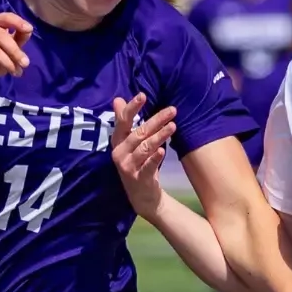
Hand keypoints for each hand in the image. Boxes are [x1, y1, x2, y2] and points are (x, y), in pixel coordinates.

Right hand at [0, 12, 32, 96]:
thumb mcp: (9, 49)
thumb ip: (18, 38)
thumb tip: (29, 30)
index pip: (4, 17)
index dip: (17, 22)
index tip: (29, 29)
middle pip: (0, 35)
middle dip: (15, 50)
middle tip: (25, 64)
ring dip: (7, 62)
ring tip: (15, 72)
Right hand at [111, 94, 177, 216]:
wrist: (142, 196)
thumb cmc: (137, 164)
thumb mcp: (130, 143)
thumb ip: (125, 122)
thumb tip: (118, 99)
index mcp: (118, 142)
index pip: (123, 122)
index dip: (132, 108)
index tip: (143, 95)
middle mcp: (120, 153)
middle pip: (139, 133)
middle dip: (156, 120)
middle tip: (172, 110)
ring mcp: (128, 167)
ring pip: (145, 148)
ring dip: (159, 136)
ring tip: (173, 126)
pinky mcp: (139, 179)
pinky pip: (148, 166)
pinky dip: (155, 158)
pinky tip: (162, 150)